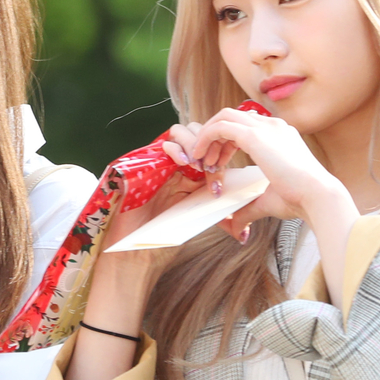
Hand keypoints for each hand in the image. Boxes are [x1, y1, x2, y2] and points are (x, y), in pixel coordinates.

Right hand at [92, 124, 208, 284]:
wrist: (137, 247)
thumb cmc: (164, 233)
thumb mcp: (198, 221)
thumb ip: (218, 220)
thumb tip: (243, 232)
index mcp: (192, 172)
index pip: (212, 150)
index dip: (221, 160)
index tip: (220, 185)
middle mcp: (177, 163)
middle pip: (198, 133)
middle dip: (209, 145)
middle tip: (212, 168)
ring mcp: (161, 161)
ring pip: (181, 132)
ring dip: (193, 143)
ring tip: (199, 165)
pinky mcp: (146, 163)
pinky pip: (163, 144)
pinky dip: (176, 149)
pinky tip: (184, 163)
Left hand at [189, 107, 348, 239]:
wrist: (316, 195)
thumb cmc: (300, 199)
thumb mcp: (268, 200)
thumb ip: (249, 208)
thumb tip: (237, 229)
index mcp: (280, 135)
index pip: (246, 125)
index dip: (226, 142)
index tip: (217, 163)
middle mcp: (273, 126)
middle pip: (232, 117)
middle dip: (214, 137)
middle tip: (206, 162)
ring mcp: (265, 127)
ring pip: (224, 118)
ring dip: (207, 137)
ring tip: (202, 162)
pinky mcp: (255, 136)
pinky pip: (220, 127)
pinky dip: (206, 138)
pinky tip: (201, 157)